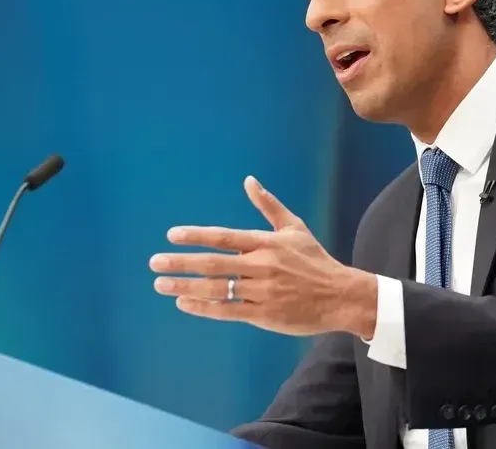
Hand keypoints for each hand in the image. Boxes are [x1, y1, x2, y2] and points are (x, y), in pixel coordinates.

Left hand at [149, 176, 376, 337]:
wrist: (341, 296)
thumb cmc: (315, 260)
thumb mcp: (294, 228)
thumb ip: (269, 205)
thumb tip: (249, 180)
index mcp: (267, 243)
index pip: (225, 236)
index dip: (196, 236)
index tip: (172, 235)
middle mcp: (262, 266)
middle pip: (214, 263)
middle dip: (181, 262)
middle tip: (155, 262)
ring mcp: (262, 292)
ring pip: (217, 289)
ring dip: (185, 286)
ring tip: (160, 284)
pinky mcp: (265, 315)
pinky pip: (228, 311)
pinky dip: (204, 307)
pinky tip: (184, 302)